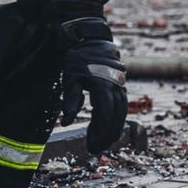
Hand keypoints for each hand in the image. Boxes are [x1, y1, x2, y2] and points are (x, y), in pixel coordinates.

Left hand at [59, 17, 127, 153]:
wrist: (89, 38)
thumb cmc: (76, 58)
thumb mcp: (69, 77)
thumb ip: (70, 99)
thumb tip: (64, 122)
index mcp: (102, 83)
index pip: (104, 113)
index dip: (99, 131)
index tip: (91, 145)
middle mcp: (115, 84)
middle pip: (116, 116)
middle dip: (107, 135)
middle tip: (96, 149)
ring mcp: (120, 83)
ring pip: (122, 111)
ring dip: (114, 129)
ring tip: (103, 144)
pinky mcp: (120, 83)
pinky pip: (122, 104)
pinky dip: (117, 118)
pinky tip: (108, 128)